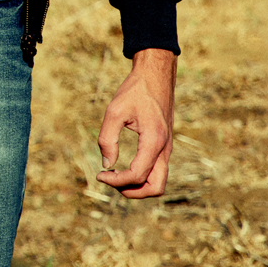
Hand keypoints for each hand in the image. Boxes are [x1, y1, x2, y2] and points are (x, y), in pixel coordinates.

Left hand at [97, 48, 175, 197]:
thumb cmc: (135, 90)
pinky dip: (142, 176)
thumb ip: (108, 139)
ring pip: (159, 182)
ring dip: (138, 186)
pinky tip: (124, 165)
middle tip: (111, 180)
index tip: (100, 174)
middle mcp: (165, 149)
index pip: (137, 175)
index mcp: (154, 141)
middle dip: (132, 191)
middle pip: (155, 187)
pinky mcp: (164, 145)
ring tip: (116, 175)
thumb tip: (106, 164)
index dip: (116, 181)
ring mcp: (167, 148)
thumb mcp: (114, 111)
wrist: (156, 75)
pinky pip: (157, 170)